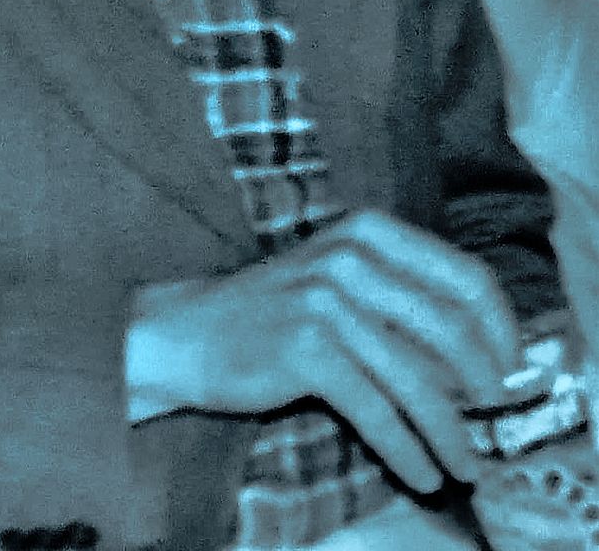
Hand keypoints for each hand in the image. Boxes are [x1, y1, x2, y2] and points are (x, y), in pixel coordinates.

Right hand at [131, 210, 522, 495]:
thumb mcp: (342, 286)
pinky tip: (420, 471)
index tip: (513, 373)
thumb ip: (401, 305)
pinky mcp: (304, 345)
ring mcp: (326, 298)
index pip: (465, 276)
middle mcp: (352, 254)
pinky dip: (407, 448)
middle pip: (452, 328)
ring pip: (418, 378)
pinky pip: (377, 409)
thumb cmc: (275, 314)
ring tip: (465, 466)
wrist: (187, 332)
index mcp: (370, 230)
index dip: (501, 331)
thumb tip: (479, 363)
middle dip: (486, 388)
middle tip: (498, 427)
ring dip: (451, 433)